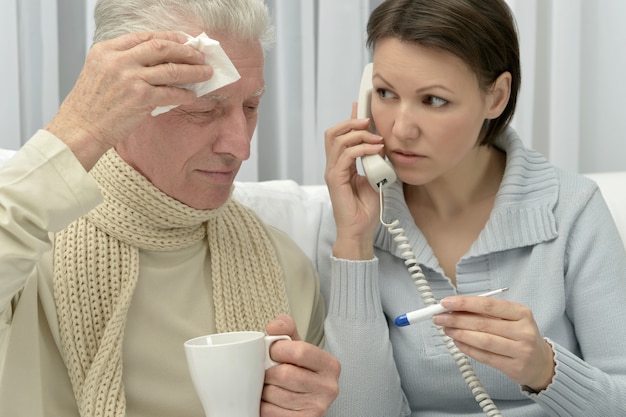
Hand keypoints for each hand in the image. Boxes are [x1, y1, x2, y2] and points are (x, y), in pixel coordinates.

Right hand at [45, 31, 212, 169]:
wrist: (79, 129)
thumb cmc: (90, 107)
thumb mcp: (99, 73)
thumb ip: (123, 62)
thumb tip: (159, 62)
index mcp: (106, 50)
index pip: (144, 37)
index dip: (168, 38)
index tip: (183, 42)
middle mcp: (118, 60)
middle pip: (161, 47)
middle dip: (185, 51)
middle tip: (200, 56)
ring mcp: (130, 78)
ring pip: (171, 69)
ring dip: (193, 71)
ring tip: (205, 73)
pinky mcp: (140, 97)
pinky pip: (171, 92)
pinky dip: (185, 94)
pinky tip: (192, 95)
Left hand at [262, 314, 339, 416]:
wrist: (303, 400)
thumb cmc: (298, 371)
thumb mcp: (296, 346)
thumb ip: (286, 329)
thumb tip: (274, 327)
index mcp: (330, 365)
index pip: (299, 351)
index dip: (278, 349)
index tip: (273, 351)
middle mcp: (328, 388)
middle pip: (284, 374)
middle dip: (269, 371)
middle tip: (269, 371)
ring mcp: (316, 408)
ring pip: (274, 393)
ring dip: (264, 389)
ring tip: (271, 386)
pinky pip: (270, 412)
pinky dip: (263, 406)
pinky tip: (270, 401)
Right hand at [323, 103, 384, 259]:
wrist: (359, 230)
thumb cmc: (365, 209)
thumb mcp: (375, 178)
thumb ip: (374, 161)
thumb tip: (381, 145)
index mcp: (341, 165)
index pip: (340, 136)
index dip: (349, 120)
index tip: (360, 107)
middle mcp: (334, 166)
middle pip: (334, 133)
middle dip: (351, 123)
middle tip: (368, 121)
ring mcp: (333, 172)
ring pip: (338, 140)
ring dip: (359, 135)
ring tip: (376, 138)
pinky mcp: (336, 179)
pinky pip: (346, 155)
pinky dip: (362, 149)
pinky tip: (375, 150)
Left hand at [434, 296, 554, 391]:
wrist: (542, 363)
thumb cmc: (520, 335)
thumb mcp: (511, 318)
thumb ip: (486, 312)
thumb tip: (455, 307)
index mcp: (522, 313)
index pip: (489, 305)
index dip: (465, 303)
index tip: (446, 302)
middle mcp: (524, 331)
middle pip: (483, 323)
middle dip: (456, 319)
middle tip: (439, 317)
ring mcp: (520, 351)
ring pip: (483, 341)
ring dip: (459, 334)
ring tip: (446, 329)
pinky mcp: (514, 367)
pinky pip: (485, 357)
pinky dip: (467, 349)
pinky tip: (457, 343)